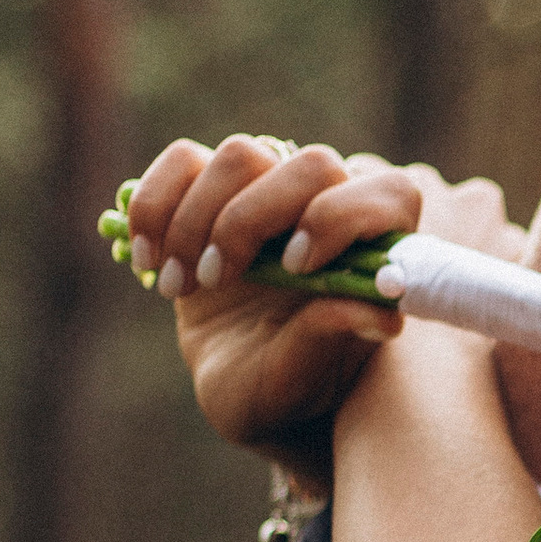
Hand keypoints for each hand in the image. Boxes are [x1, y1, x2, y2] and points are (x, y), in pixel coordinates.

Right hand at [126, 138, 522, 486]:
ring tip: (179, 287)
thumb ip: (336, 336)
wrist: (247, 386)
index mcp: (376, 250)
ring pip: (240, 155)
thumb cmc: (292, 383)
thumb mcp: (309, 375)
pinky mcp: (213, 192)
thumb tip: (381, 315)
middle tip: (218, 279)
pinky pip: (183, 162)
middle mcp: (331, 208)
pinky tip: (147, 262)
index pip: (393, 193)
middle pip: (309, 165)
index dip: (345, 218)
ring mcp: (272, 193)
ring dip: (196, 220)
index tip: (298, 268)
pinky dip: (154, 206)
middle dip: (253, 219)